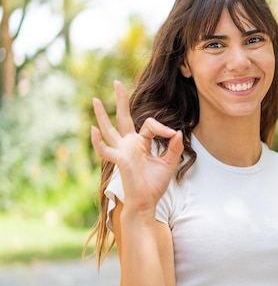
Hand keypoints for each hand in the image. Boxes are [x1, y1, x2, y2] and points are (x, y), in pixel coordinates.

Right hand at [91, 81, 182, 213]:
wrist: (147, 202)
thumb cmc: (154, 184)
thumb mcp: (169, 163)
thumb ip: (174, 147)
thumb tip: (177, 131)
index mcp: (140, 143)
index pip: (150, 125)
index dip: (163, 128)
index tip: (173, 134)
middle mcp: (128, 144)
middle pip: (122, 118)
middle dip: (120, 101)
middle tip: (117, 83)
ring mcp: (121, 151)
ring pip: (109, 129)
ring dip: (101, 115)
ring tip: (94, 99)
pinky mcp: (119, 160)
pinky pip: (105, 150)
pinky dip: (97, 141)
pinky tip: (93, 130)